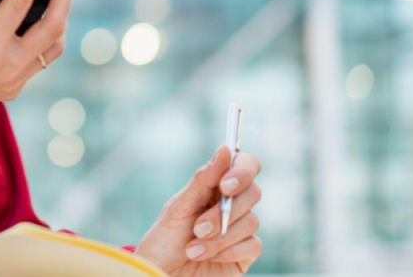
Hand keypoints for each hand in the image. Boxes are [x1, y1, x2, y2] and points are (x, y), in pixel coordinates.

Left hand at [133, 145, 262, 276]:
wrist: (159, 275)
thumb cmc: (164, 240)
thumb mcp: (179, 207)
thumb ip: (204, 179)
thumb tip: (226, 148)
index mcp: (215, 187)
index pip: (245, 165)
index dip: (242, 171)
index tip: (225, 185)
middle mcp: (231, 205)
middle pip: (252, 192)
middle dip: (224, 212)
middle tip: (198, 228)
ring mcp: (240, 230)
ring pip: (251, 221)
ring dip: (220, 236)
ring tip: (193, 248)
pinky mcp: (244, 254)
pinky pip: (253, 245)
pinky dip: (228, 250)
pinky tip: (206, 257)